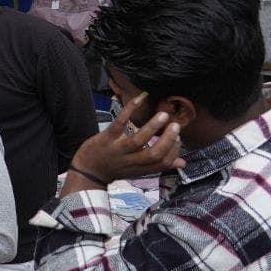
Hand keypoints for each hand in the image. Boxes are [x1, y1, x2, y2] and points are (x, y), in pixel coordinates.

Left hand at [68, 93, 185, 186]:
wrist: (87, 171)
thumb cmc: (115, 168)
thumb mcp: (137, 171)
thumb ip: (158, 165)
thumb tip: (183, 163)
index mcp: (140, 168)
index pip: (162, 163)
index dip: (174, 151)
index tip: (178, 139)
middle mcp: (130, 161)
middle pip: (154, 155)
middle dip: (167, 141)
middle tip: (175, 126)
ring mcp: (117, 149)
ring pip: (138, 141)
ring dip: (152, 127)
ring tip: (163, 115)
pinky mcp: (106, 138)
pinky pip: (120, 123)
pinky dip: (130, 109)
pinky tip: (140, 98)